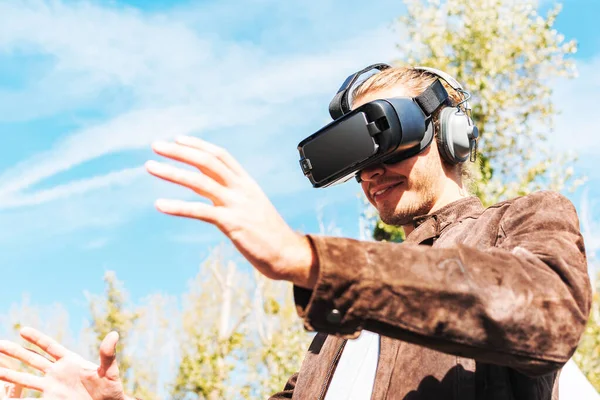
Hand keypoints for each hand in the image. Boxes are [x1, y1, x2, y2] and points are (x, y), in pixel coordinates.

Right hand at [0, 327, 126, 399]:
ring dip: (11, 374)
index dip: (37, 338)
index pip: (50, 347)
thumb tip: (114, 335)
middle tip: (0, 344)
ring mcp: (53, 386)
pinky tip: (7, 397)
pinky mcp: (51, 399)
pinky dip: (18, 397)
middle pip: (33, 359)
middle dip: (16, 352)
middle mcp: (58, 372)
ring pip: (27, 378)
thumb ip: (107, 355)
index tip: (22, 330)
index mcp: (71, 361)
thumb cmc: (111, 389)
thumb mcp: (110, 371)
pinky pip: (31, 399)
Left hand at [145, 136, 317, 288]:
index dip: (198, 145)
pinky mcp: (232, 224)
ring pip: (200, 181)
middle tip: (155, 145)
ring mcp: (237, 205)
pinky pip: (200, 211)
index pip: (220, 155)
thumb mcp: (251, 207)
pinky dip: (178, 206)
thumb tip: (203, 188)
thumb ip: (229, 195)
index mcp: (247, 183)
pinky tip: (160, 204)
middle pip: (207, 161)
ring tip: (150, 166)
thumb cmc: (268, 234)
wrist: (288, 254)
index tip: (177, 139)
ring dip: (172, 172)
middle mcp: (242, 189)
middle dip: (180, 151)